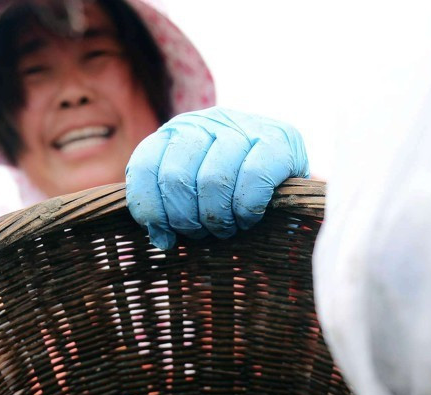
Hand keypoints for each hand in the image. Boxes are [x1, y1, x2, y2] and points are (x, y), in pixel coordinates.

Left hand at [125, 107, 308, 250]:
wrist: (285, 177)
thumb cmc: (229, 193)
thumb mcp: (191, 195)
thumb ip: (167, 208)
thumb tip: (161, 238)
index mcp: (175, 132)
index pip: (144, 167)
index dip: (150, 210)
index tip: (165, 234)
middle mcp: (205, 121)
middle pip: (176, 177)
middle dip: (185, 219)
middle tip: (200, 233)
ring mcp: (243, 125)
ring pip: (213, 180)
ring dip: (217, 218)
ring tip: (225, 229)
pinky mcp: (279, 139)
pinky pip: (252, 179)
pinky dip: (246, 209)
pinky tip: (248, 218)